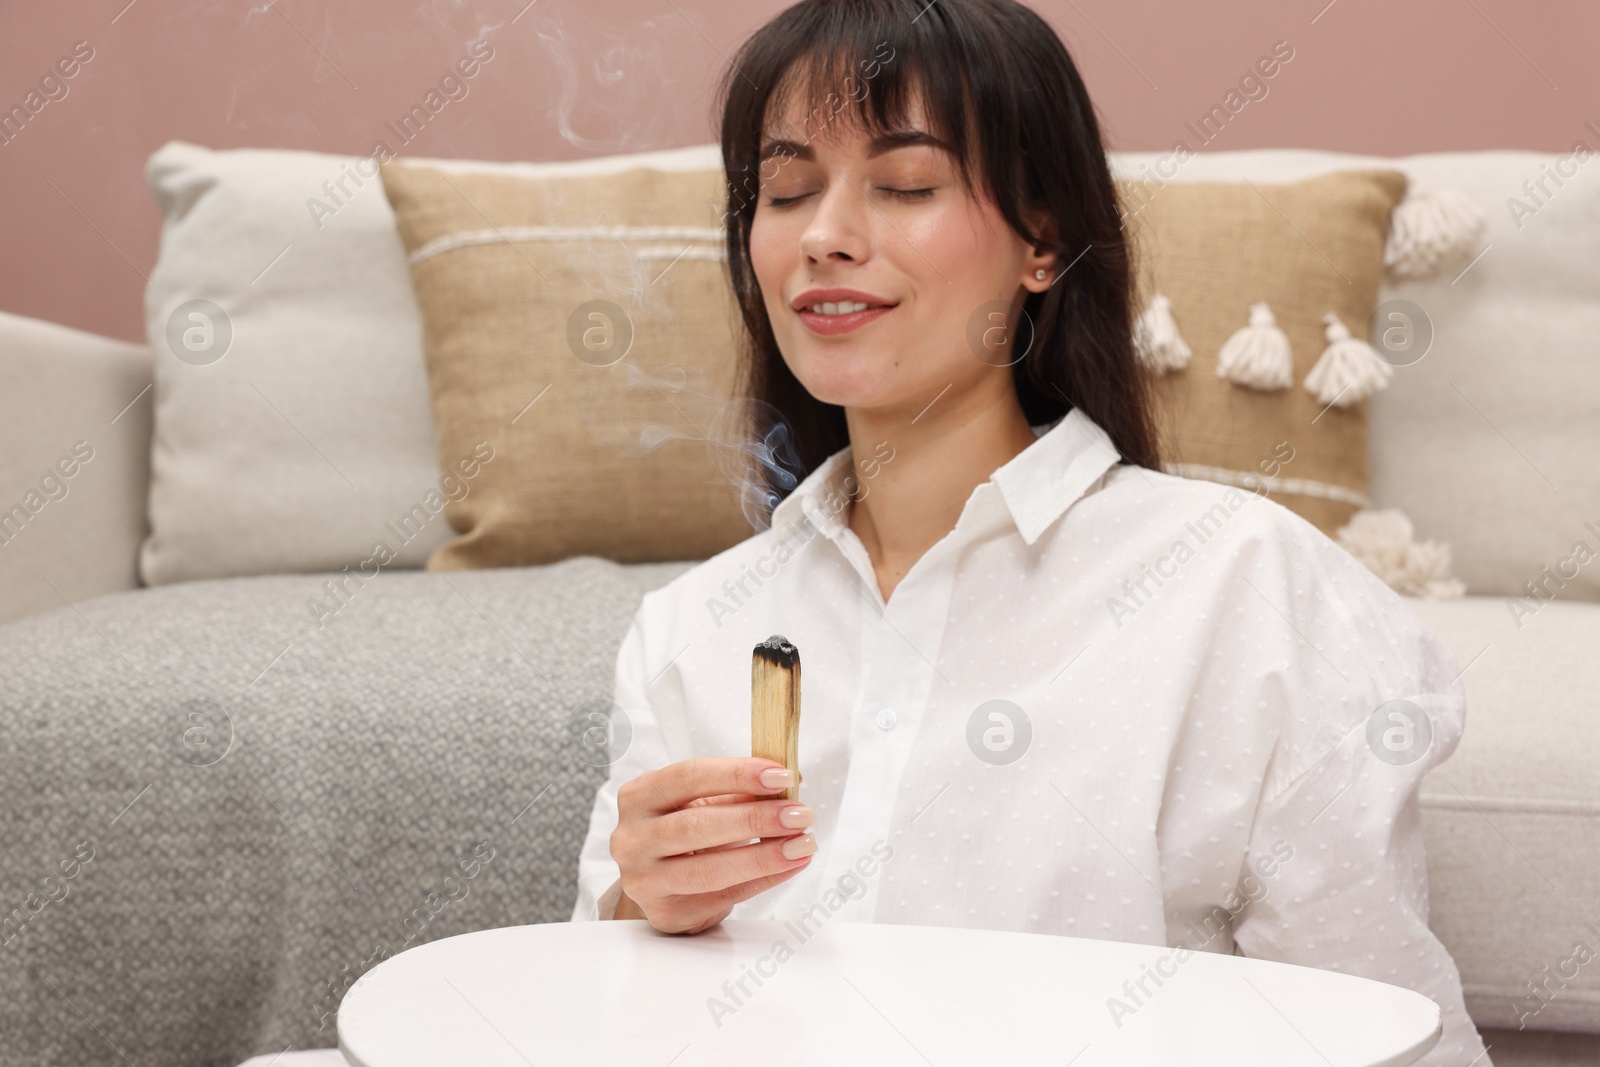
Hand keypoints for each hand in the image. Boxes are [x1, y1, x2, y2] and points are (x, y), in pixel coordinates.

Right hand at [610, 757, 815, 933]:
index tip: (780, 776)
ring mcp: (644, 881)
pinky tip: (790, 866)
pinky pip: (722, 897)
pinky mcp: (666, 913)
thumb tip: (791, 779)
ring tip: (801, 845)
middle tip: (799, 815)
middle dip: (755, 819)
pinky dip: (762, 880)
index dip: (736, 774)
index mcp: (639, 797)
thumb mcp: (702, 802)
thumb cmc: (682, 830)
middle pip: (696, 826)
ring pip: (708, 869)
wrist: (658, 879)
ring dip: (763, 856)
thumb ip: (739, 789)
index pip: (687, 777)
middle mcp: (632, 839)